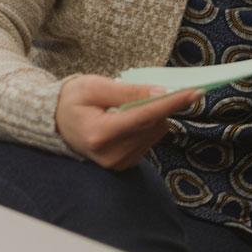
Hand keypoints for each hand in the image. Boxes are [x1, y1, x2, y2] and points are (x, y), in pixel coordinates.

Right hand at [55, 75, 200, 169]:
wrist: (55, 123)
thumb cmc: (73, 100)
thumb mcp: (95, 86)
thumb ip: (128, 90)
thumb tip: (161, 92)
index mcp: (100, 134)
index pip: (145, 116)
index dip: (172, 103)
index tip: (196, 92)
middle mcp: (111, 154)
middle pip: (155, 124)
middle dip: (159, 104)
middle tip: (141, 91)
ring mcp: (118, 163)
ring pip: (157, 131)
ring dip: (152, 114)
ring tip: (123, 108)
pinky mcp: (125, 165)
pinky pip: (151, 139)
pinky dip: (147, 125)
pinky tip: (127, 120)